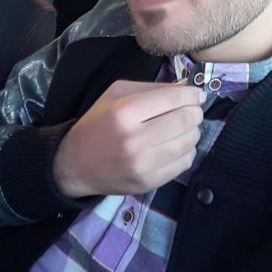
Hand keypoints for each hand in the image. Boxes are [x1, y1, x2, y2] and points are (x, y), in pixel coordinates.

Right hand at [53, 79, 204, 197]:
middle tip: (192, 110)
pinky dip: (187, 151)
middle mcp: (134, 139)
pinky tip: (176, 145)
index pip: (172, 98)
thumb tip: (188, 88)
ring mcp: (142, 165)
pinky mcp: (148, 183)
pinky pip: (184, 163)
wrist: (75, 164)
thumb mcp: (117, 94)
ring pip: (189, 142)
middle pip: (185, 120)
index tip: (196, 94)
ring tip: (183, 127)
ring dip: (193, 131)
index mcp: (124, 112)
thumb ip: (153, 89)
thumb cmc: (98, 123)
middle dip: (195, 112)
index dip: (191, 94)